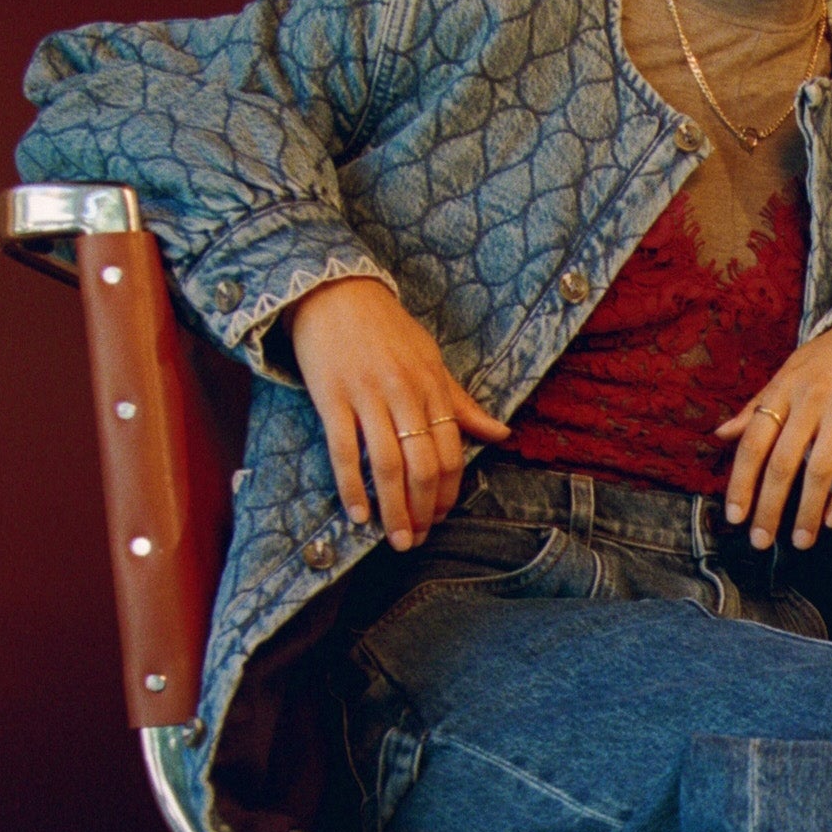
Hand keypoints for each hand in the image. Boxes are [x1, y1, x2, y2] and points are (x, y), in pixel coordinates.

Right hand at [288, 277, 509, 548]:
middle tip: (418, 540)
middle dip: (424, 509)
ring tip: (395, 537)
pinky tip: (358, 514)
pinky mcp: (330, 397)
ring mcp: (366, 396)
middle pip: (422, 465)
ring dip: (393, 508)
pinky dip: (352, 487)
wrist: (334, 291)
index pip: (451, 451)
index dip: (449, 492)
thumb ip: (461, 404)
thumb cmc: (386, 329)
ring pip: (385, 464)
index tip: (442, 517)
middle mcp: (403, 394)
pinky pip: (343, 450)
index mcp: (432, 387)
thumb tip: (501, 434)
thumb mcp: (432, 361)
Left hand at [717, 313, 831, 549]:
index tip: (735, 517)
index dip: (742, 483)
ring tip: (801, 541)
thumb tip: (720, 435)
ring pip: (819, 470)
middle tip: (761, 541)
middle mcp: (809, 402)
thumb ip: (755, 409)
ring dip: (807, 510)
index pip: (754, 443)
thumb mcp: (785, 376)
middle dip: (770, 507)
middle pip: (782, 463)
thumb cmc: (824, 362)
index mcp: (782, 392)